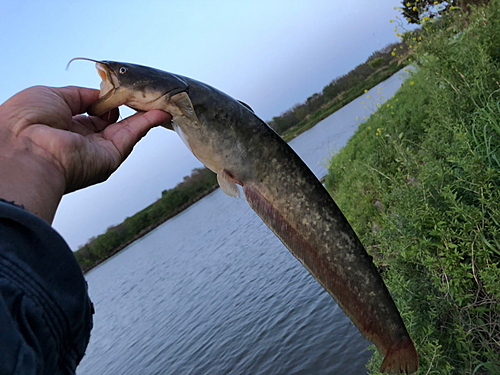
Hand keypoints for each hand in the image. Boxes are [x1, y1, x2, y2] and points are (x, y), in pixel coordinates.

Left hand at [0, 86, 170, 222]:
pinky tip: (159, 111)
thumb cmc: (25, 121)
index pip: (91, 112)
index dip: (106, 100)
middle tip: (143, 92)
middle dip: (128, 106)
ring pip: (126, 128)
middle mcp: (81, 141)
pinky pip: (132, 136)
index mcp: (63, 125)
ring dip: (142, 113)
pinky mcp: (110, 157)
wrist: (25, 148)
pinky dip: (147, 122)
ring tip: (157, 97)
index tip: (119, 88)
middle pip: (112, 121)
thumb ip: (81, 95)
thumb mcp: (52, 95)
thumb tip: (102, 94)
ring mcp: (97, 150)